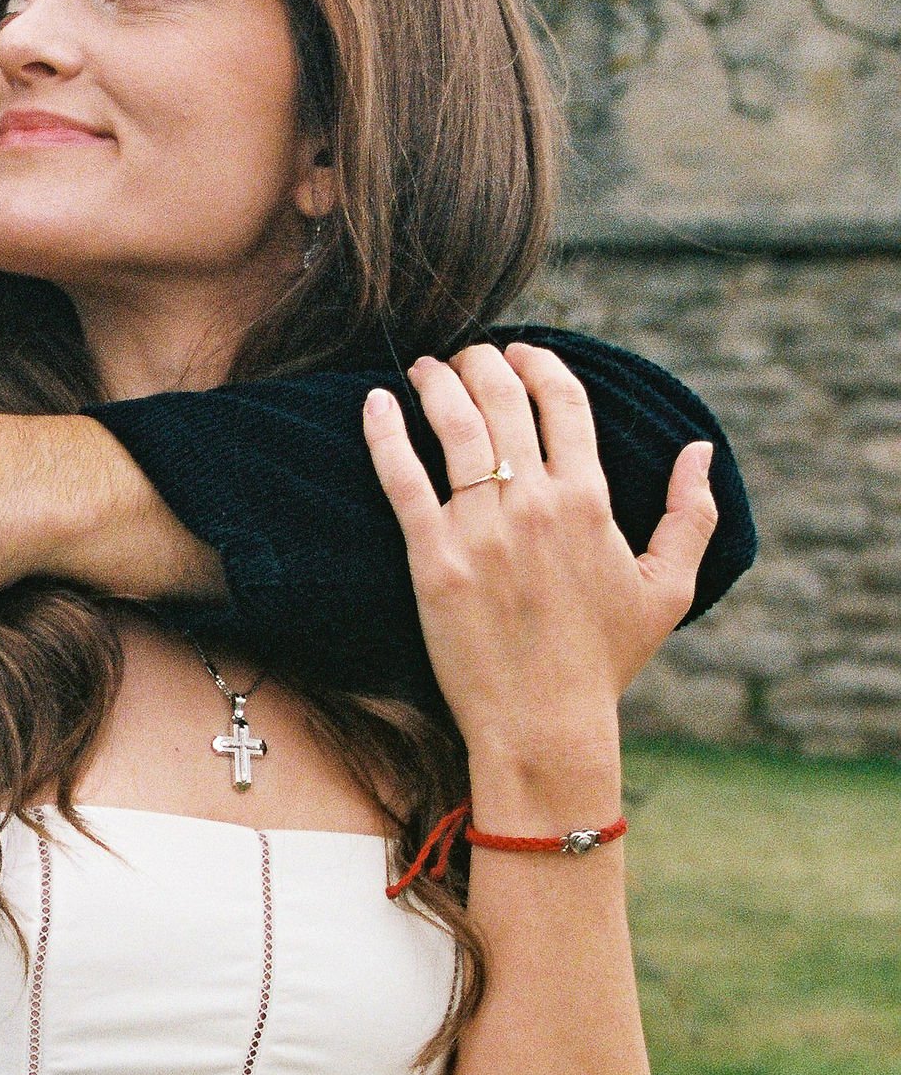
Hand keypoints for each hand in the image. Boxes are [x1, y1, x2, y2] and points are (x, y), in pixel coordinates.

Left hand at [363, 343, 718, 808]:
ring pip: (454, 427)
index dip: (541, 366)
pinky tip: (375, 404)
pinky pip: (402, 480)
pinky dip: (385, 435)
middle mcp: (535, 505)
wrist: (543, 722)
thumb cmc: (604, 661)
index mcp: (589, 501)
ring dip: (437, 383)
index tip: (523, 352)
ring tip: (425, 367)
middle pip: (504, 400)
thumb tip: (699, 449)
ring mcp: (480, 530)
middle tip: (466, 355)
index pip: (564, 403)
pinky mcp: (432, 559)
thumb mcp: (668, 588)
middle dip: (483, 363)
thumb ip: (691, 515)